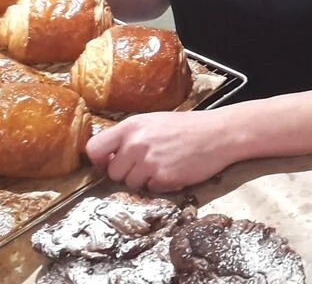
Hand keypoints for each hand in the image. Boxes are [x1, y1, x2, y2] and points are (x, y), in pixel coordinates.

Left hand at [85, 110, 235, 191]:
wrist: (217, 134)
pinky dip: (159, 185)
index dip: (99, 160)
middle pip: (113, 173)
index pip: (94, 149)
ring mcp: (149, 162)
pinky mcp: (163, 178)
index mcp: (130, 126)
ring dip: (143, 180)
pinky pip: (150, 189)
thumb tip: (107, 156)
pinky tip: (172, 171)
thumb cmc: (185, 127)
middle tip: (145, 165)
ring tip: (161, 166)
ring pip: (130, 184)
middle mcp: (136, 144)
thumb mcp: (152, 122)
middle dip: (126, 173)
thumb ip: (128, 136)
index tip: (109, 163)